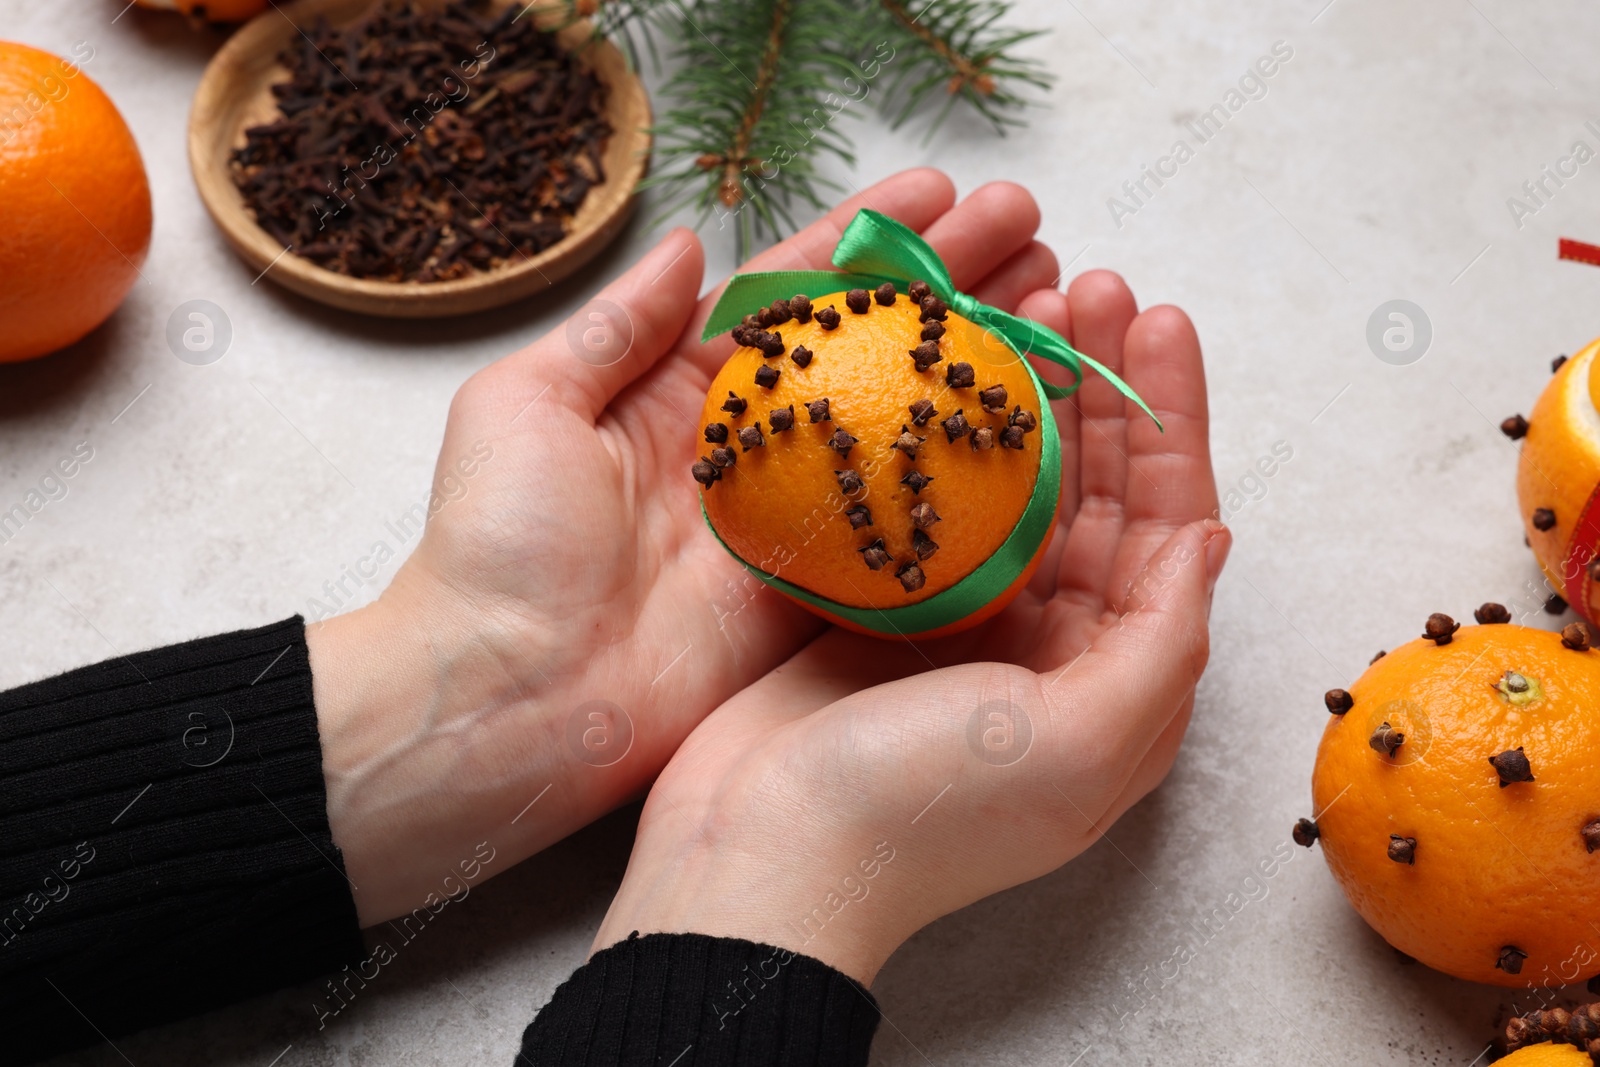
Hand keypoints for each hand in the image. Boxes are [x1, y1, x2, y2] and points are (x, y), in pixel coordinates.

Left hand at [303, 169, 1075, 924]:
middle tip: (1036, 237)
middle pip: (872, 350)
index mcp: (682, 391)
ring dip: (981, 368)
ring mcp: (793, 520)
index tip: (945, 192)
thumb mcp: (527, 403)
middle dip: (953, 287)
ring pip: (906, 428)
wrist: (507, 697)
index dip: (871, 240)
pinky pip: (909, 529)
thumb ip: (615, 326)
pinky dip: (972, 482)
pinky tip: (1036, 431)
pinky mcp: (819, 594)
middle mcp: (753, 448)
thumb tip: (686, 241)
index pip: (794, 293)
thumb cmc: (498, 545)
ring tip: (1057, 308)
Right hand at [590, 271, 1226, 983]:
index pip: (1169, 530)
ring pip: (1019, 489)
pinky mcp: (887, 610)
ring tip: (1031, 305)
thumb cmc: (919, 810)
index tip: (1159, 326)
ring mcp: (965, 626)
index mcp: (1115, 684)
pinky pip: (937, 504)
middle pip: (1100, 495)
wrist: (758, 858)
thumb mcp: (1076, 742)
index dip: (1173, 423)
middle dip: (1105, 390)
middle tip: (1095, 285)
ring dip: (1031, 400)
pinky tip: (944, 375)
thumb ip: (1158, 641)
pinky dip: (947, 439)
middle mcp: (1053, 651)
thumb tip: (1211, 537)